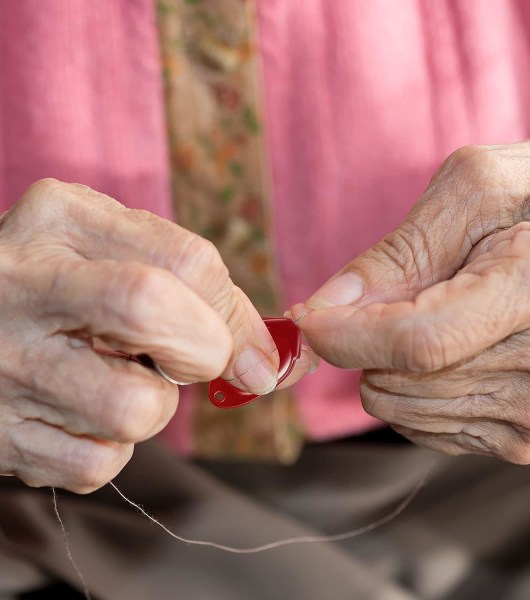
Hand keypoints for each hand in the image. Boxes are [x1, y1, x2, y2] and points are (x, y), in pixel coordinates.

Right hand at [0, 179, 315, 491]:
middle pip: (152, 308)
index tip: (252, 350)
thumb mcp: (116, 256)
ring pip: (136, 407)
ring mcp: (1, 360)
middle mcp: (21, 280)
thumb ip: (195, 290)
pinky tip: (79, 416)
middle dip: (204, 351)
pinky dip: (110, 449)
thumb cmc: (63, 292)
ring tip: (115, 382)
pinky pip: (99, 464)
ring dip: (152, 407)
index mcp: (61, 218)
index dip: (237, 315)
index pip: (188, 260)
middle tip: (195, 361)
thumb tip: (263, 361)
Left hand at [293, 139, 529, 463]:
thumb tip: (327, 306)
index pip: (421, 340)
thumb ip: (398, 251)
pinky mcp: (527, 433)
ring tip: (429, 317)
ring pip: (408, 409)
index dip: (348, 336)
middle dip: (365, 343)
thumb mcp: (470, 190)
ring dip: (387, 367)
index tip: (306, 321)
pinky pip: (429, 432)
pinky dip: (409, 395)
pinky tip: (437, 354)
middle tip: (390, 299)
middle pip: (408, 379)